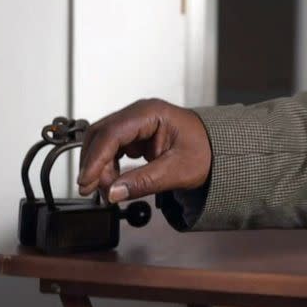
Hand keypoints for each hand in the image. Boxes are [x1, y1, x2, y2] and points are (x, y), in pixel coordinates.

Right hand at [77, 99, 210, 202]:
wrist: (219, 151)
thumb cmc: (206, 152)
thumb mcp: (177, 171)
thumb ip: (144, 182)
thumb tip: (114, 192)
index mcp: (151, 113)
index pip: (112, 133)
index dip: (96, 159)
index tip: (87, 181)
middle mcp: (140, 114)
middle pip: (101, 135)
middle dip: (93, 163)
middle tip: (92, 190)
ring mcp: (136, 123)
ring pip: (103, 142)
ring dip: (99, 166)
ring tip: (106, 190)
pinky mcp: (136, 135)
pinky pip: (112, 148)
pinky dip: (108, 166)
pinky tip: (111, 182)